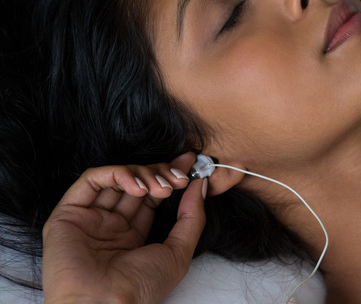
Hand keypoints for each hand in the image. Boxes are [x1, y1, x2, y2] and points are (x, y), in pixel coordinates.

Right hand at [42, 153, 205, 303]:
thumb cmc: (140, 288)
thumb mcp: (178, 251)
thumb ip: (192, 217)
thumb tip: (200, 184)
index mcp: (131, 236)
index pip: (151, 196)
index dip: (169, 177)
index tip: (190, 164)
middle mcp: (108, 225)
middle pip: (136, 184)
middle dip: (160, 173)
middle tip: (179, 177)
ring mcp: (88, 219)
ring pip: (116, 178)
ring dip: (143, 174)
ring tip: (160, 187)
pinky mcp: (67, 214)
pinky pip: (91, 180)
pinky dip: (117, 174)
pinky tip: (137, 187)